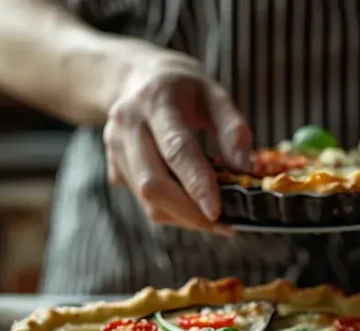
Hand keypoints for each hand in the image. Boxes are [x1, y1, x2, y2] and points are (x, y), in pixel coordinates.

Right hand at [104, 53, 252, 231]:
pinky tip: (192, 206)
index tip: (217, 212)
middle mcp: (128, 126)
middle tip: (223, 225)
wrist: (133, 77)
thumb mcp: (214, 94)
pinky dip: (172, 212)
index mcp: (156, 101)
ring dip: (182, 217)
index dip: (197, 184)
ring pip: (147, 200)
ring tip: (212, 218)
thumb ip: (233, 129)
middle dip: (189, 213)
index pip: (176, 149)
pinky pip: (144, 202)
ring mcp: (115, 149)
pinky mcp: (114, 168)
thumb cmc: (181, 87)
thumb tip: (245, 169)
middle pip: (153, 183)